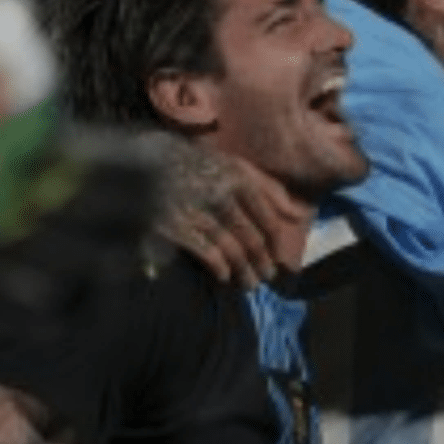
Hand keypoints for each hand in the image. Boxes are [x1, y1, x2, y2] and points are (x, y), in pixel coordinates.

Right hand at [144, 132, 296, 288]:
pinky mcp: (176, 226)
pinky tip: (224, 276)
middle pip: (251, 238)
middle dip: (262, 263)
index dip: (275, 244)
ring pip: (231, 249)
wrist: (144, 158)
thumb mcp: (234, 165)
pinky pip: (205, 253)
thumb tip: (299, 214)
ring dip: (244, 271)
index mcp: (239, 179)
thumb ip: (268, 188)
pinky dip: (219, 267)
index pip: (267, 219)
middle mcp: (221, 195)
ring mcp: (198, 212)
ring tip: (249, 285)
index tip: (278, 257)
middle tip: (267, 277)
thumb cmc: (196, 163)